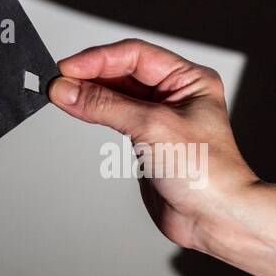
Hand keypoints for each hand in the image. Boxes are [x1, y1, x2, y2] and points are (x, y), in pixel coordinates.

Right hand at [48, 38, 258, 252]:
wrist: (216, 219)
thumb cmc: (206, 172)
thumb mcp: (151, 128)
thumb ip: (104, 105)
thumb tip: (66, 89)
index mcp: (189, 79)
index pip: (135, 55)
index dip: (98, 59)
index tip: (67, 68)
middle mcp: (175, 93)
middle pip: (123, 71)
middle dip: (89, 75)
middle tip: (58, 82)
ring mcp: (160, 116)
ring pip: (115, 93)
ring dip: (88, 93)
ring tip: (60, 94)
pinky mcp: (146, 138)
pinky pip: (113, 115)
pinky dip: (93, 111)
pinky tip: (76, 108)